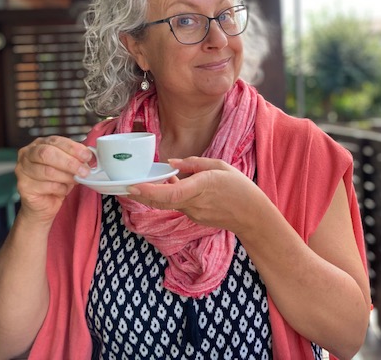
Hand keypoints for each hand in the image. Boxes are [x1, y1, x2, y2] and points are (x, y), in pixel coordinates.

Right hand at [15, 135, 92, 222]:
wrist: (44, 204)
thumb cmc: (57, 182)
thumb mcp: (68, 167)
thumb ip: (76, 158)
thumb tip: (90, 156)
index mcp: (40, 144)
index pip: (56, 141)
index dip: (73, 148)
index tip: (87, 156)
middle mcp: (27, 154)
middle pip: (47, 153)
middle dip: (69, 162)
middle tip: (84, 171)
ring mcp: (22, 170)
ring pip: (48, 171)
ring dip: (66, 177)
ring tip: (75, 181)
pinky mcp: (23, 186)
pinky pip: (46, 186)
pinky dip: (60, 189)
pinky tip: (62, 190)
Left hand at [125, 157, 266, 233]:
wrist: (252, 216)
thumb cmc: (240, 188)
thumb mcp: (220, 166)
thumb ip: (194, 163)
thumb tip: (171, 163)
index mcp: (201, 187)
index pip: (170, 193)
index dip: (149, 191)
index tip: (133, 186)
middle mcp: (194, 203)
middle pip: (162, 201)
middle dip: (142, 194)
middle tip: (127, 185)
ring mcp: (194, 213)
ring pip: (168, 203)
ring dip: (155, 194)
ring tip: (146, 182)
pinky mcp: (195, 217)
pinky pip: (178, 205)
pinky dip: (170, 196)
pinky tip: (171, 186)